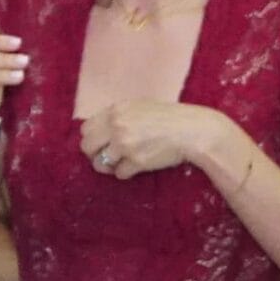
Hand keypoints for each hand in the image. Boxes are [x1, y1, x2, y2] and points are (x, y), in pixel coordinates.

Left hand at [79, 100, 232, 182]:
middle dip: (95, 154)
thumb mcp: (140, 107)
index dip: (92, 138)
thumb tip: (100, 129)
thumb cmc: (170, 117)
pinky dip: (127, 173)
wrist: (194, 131)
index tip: (100, 143)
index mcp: (115, 111)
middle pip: (87, 147)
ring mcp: (125, 145)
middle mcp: (116, 127)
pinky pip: (120, 174)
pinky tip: (137, 167)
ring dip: (109, 166)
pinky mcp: (136, 162)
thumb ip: (118, 116)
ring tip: (121, 163)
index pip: (85, 128)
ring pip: (100, 163)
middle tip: (106, 157)